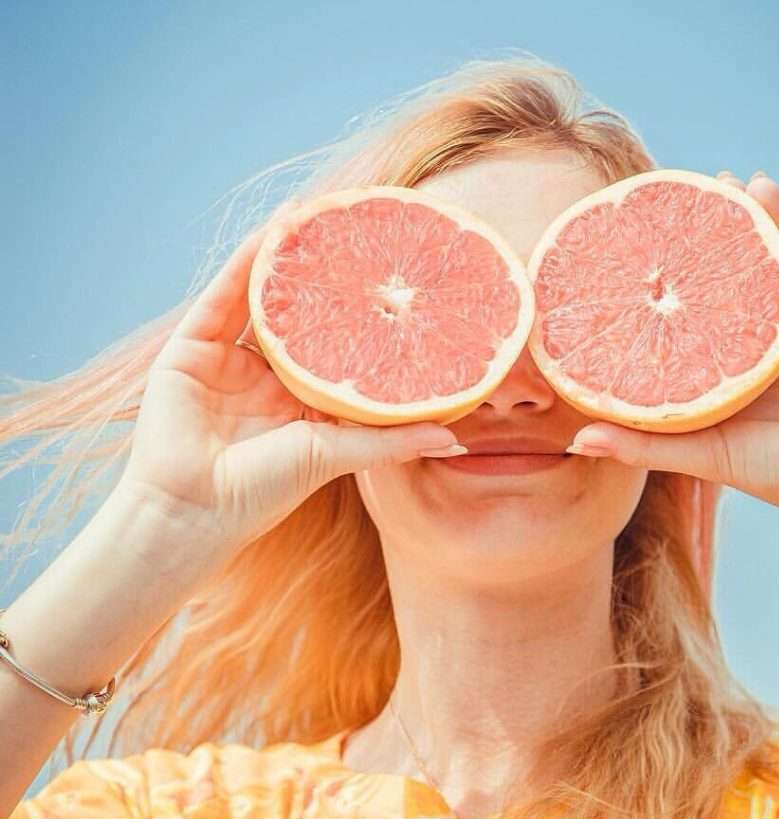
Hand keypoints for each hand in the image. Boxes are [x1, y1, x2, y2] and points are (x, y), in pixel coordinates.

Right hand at [116, 215, 460, 553]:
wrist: (191, 510)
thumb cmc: (265, 491)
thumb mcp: (337, 454)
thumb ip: (392, 440)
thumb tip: (455, 435)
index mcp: (303, 404)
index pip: (339, 350)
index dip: (364, 320)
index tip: (399, 286)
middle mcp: (268, 379)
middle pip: (302, 318)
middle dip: (328, 281)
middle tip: (363, 239)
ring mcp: (229, 361)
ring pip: (262, 300)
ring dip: (288, 260)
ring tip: (319, 217)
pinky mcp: (191, 349)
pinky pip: (222, 297)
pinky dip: (247, 263)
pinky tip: (275, 231)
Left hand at [568, 170, 778, 535]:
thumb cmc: (776, 474)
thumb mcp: (701, 453)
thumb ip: (642, 443)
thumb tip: (578, 439)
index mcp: (734, 365)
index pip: (705, 305)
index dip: (685, 268)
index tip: (657, 228)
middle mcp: (769, 342)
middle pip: (746, 274)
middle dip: (729, 228)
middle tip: (705, 184)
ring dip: (769, 223)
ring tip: (748, 184)